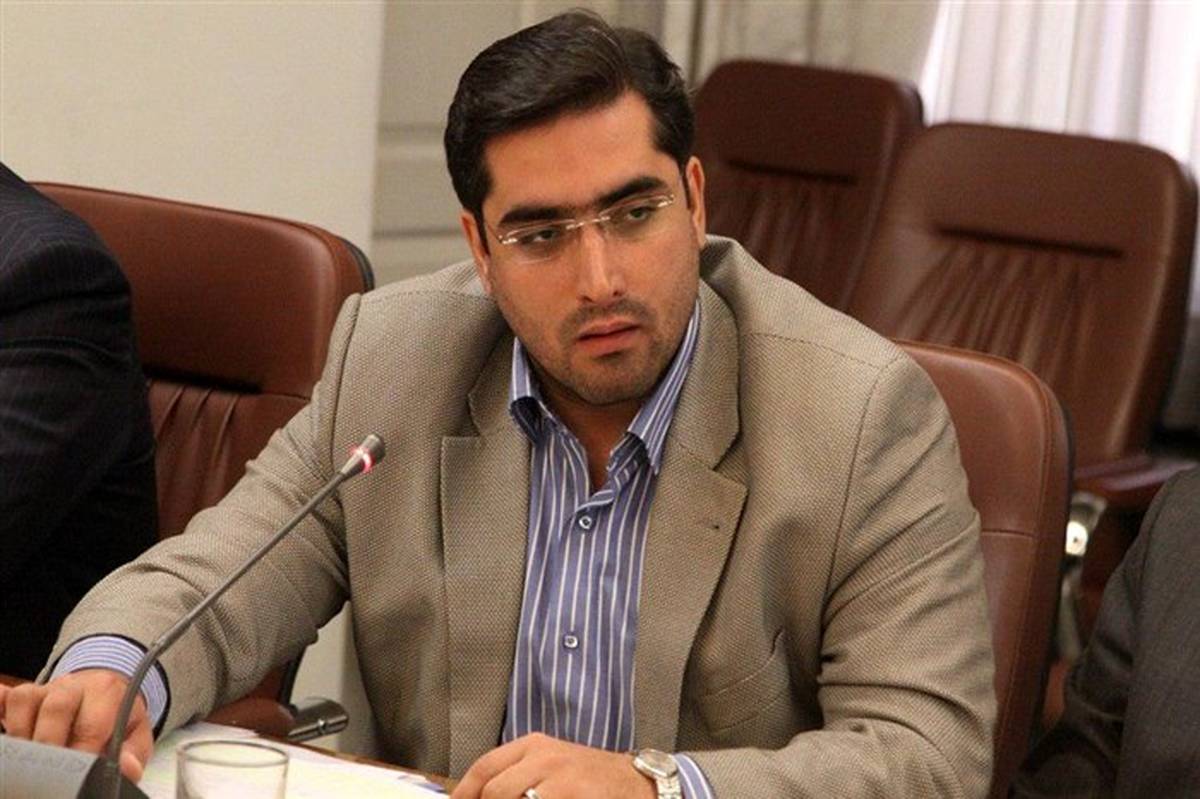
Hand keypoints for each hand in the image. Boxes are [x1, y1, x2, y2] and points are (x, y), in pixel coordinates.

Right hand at [0, 669, 152, 781]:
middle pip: (56, 706)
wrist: (106, 688)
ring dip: (22, 731)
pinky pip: (6, 698)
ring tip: (29, 759)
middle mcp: (73, 686)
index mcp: (106, 692)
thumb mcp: (135, 733)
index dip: (84, 750)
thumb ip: (133, 752)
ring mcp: (45, 690)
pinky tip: (2, 728)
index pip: (92, 722)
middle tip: (51, 771)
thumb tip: (127, 769)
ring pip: (25, 699)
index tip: (80, 774)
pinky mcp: (24, 698)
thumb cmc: (118, 715)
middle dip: (50, 741)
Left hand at [451, 732, 654, 798]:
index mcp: (533, 746)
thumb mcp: (551, 765)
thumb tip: (481, 796)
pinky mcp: (572, 794)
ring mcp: (559, 777)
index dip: (464, 793)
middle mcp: (543, 757)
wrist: (636, 784)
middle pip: (493, 790)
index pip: (484, 767)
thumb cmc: (589, 780)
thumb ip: (517, 775)